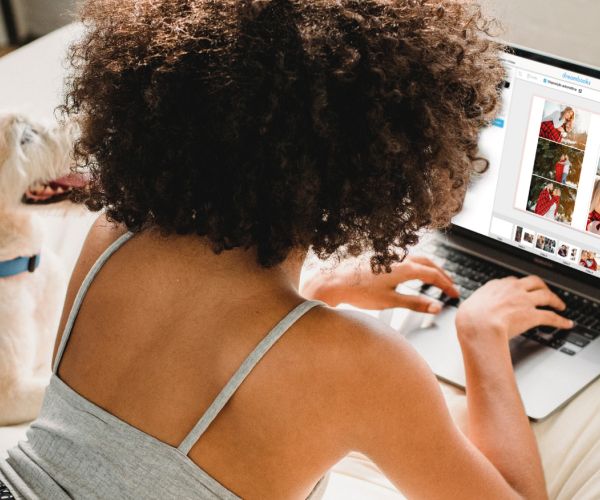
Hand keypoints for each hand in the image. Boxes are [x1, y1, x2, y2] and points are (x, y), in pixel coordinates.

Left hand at [301, 255, 458, 312]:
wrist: (334, 282)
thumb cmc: (359, 292)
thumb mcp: (390, 301)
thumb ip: (415, 303)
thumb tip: (436, 307)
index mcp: (405, 268)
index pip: (434, 275)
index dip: (447, 285)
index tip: (455, 295)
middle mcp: (399, 259)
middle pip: (429, 264)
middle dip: (442, 275)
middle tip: (451, 287)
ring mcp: (390, 257)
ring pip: (418, 258)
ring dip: (430, 268)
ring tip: (437, 279)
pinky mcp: (381, 258)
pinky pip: (406, 259)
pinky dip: (417, 265)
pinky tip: (413, 273)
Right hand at [456, 275, 572, 341]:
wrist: (478, 325)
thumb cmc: (469, 318)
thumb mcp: (469, 305)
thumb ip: (475, 305)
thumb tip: (470, 310)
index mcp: (496, 286)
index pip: (512, 281)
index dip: (520, 285)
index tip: (522, 288)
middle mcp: (512, 289)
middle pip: (533, 282)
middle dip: (542, 286)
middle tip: (545, 291)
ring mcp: (524, 301)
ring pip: (546, 295)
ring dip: (555, 300)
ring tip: (560, 305)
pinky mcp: (532, 315)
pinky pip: (551, 317)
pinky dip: (560, 320)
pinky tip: (565, 323)